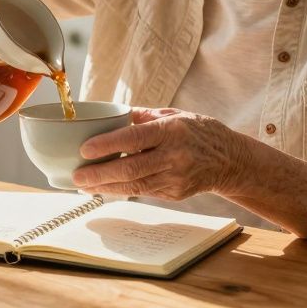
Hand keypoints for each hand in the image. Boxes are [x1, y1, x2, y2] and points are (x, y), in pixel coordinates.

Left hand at [71, 108, 250, 201]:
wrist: (230, 160)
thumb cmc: (198, 131)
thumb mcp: (173, 114)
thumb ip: (142, 116)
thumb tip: (111, 114)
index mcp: (171, 130)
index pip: (134, 138)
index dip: (107, 145)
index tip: (84, 149)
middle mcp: (174, 155)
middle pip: (131, 168)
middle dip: (99, 175)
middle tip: (76, 175)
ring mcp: (175, 178)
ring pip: (134, 186)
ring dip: (105, 187)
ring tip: (83, 185)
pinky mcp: (174, 194)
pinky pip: (143, 192)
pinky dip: (121, 190)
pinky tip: (104, 188)